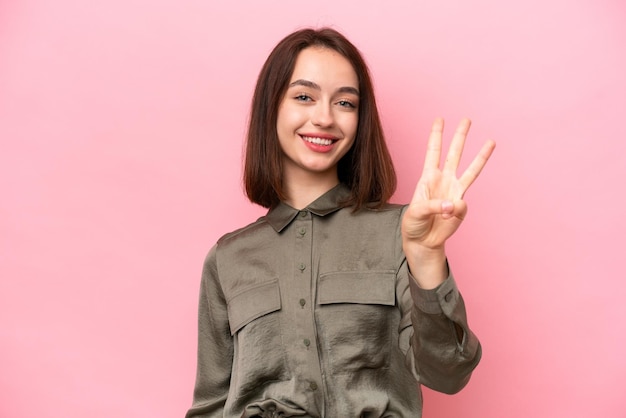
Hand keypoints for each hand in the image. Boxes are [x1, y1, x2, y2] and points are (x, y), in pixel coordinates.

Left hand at [402, 118, 494, 253]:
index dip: (436, 136)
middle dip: (460, 136)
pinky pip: (461, 207)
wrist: (422, 241)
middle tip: (467, 119)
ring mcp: (455, 192)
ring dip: (481, 156)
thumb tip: (454, 204)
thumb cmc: (414, 223)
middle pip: (454, 154)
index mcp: (428, 177)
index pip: (433, 152)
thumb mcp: (415, 212)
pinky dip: (453, 213)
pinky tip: (445, 219)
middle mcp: (443, 180)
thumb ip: (434, 206)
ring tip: (491, 141)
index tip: (439, 119)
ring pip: (471, 170)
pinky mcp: (461, 208)